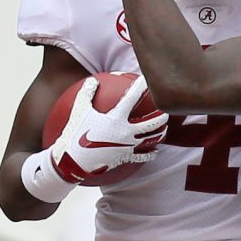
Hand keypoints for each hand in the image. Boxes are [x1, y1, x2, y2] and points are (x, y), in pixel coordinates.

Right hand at [49, 75, 168, 183]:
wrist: (73, 161)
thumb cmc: (74, 133)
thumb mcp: (79, 110)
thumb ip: (87, 93)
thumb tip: (92, 80)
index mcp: (116, 118)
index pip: (132, 98)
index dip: (141, 87)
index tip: (148, 79)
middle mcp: (126, 132)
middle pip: (151, 123)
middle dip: (162, 115)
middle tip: (167, 108)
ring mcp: (128, 146)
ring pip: (151, 139)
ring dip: (160, 133)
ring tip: (166, 128)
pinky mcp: (125, 158)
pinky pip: (142, 157)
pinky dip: (150, 154)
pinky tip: (155, 152)